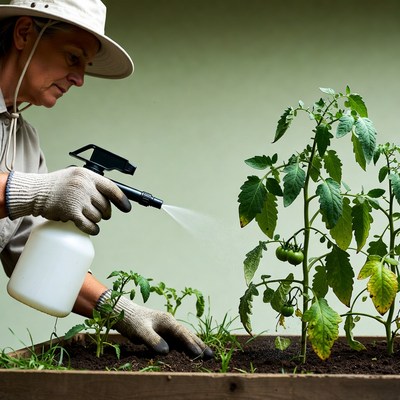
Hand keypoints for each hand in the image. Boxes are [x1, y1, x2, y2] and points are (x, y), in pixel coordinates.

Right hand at [5, 167, 130, 234]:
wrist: (35, 192)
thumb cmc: (55, 186)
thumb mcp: (76, 177)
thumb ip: (91, 184)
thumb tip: (110, 199)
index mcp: (87, 175)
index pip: (111, 188)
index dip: (121, 200)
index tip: (126, 208)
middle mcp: (84, 185)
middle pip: (105, 205)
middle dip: (105, 212)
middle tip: (100, 214)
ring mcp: (78, 198)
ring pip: (98, 216)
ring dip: (95, 220)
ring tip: (87, 217)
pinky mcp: (71, 211)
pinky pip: (89, 225)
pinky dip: (92, 229)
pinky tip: (92, 229)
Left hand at [97, 289, 213, 358]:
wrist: (122, 312)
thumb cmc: (131, 320)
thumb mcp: (140, 331)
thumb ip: (153, 340)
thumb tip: (166, 351)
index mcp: (167, 320)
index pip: (182, 334)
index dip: (191, 344)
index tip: (200, 354)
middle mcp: (169, 323)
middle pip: (187, 334)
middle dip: (199, 344)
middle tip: (211, 355)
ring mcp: (167, 327)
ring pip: (184, 337)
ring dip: (194, 345)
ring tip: (206, 354)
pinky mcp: (162, 332)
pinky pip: (177, 340)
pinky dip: (185, 346)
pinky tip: (190, 352)